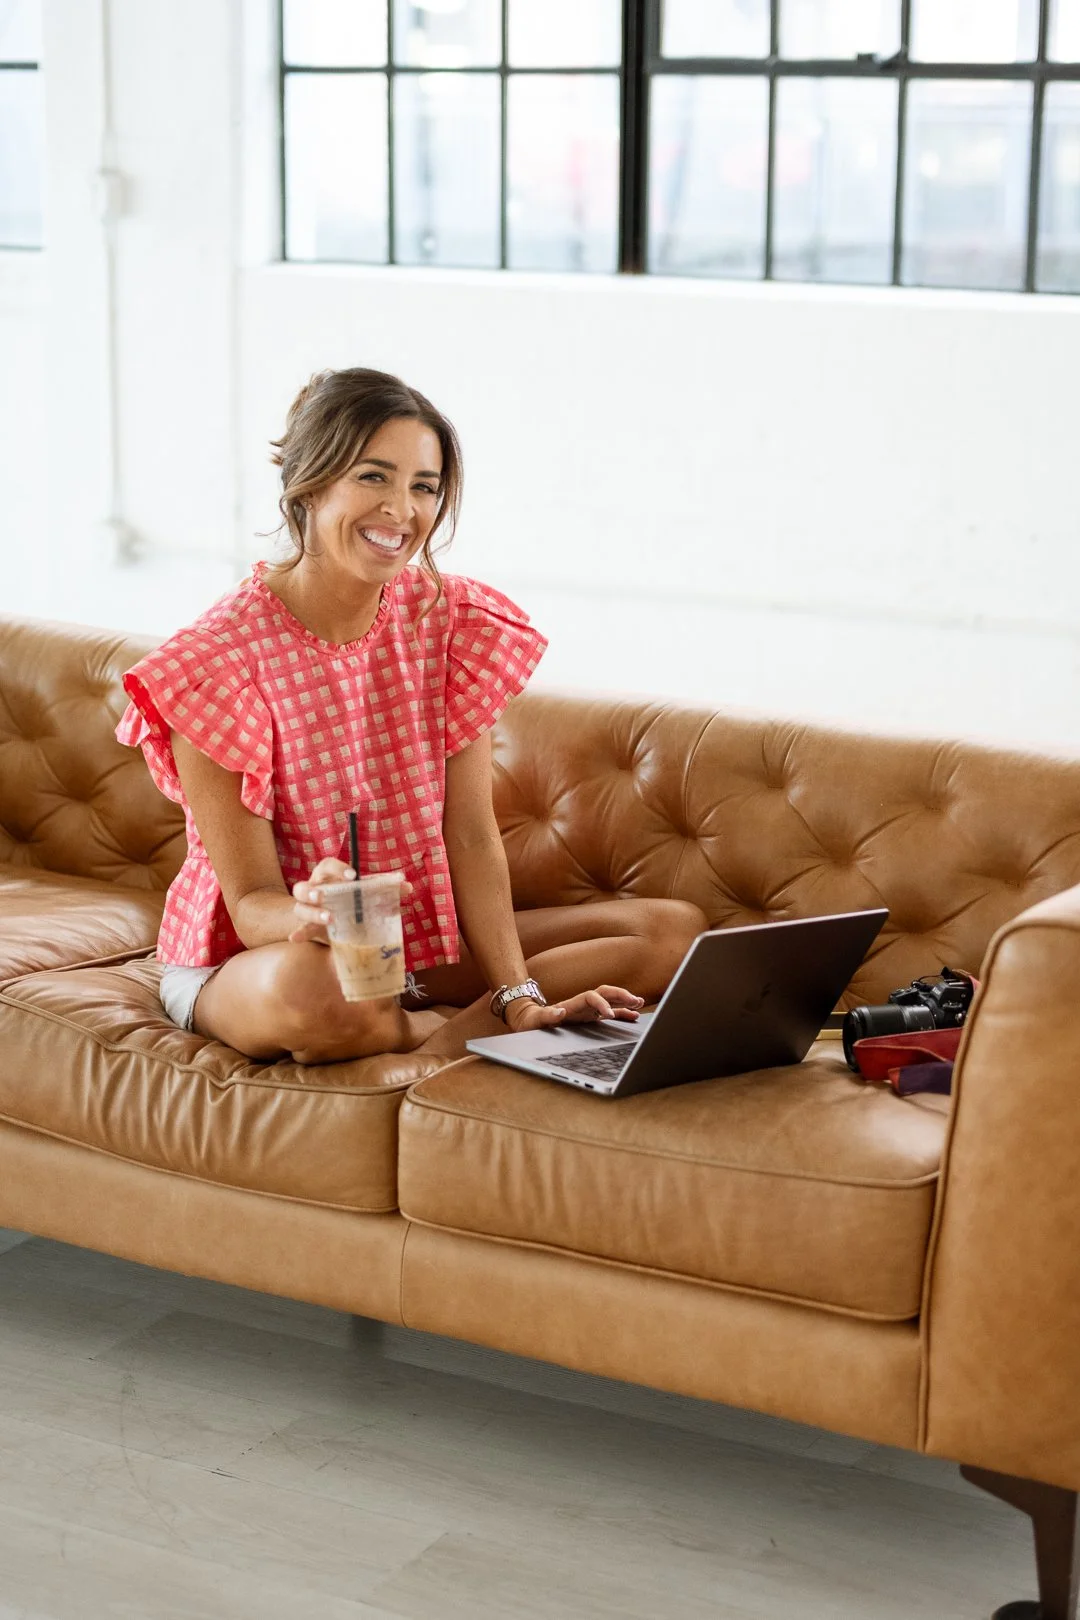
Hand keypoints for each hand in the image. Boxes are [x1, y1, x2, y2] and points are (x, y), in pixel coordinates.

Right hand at [289, 860, 412, 945]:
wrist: (331, 918)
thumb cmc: (349, 900)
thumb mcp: (364, 894)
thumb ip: (382, 889)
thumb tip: (406, 886)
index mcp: (327, 877)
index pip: (327, 865)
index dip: (337, 868)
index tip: (353, 876)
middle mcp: (313, 890)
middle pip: (302, 886)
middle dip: (312, 890)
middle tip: (325, 896)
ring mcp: (308, 909)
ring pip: (300, 907)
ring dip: (312, 912)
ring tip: (329, 918)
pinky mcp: (309, 927)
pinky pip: (300, 929)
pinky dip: (299, 933)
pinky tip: (295, 938)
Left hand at [504, 985, 643, 1032]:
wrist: (529, 1020)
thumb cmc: (532, 1021)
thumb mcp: (536, 1020)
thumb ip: (547, 1016)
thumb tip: (560, 1012)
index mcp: (571, 1004)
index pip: (591, 997)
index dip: (601, 1003)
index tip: (609, 1016)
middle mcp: (582, 1004)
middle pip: (605, 993)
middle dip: (620, 995)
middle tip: (636, 1001)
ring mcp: (587, 1010)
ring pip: (610, 1000)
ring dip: (624, 1000)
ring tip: (640, 1003)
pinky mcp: (589, 1017)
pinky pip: (609, 1012)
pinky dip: (622, 1013)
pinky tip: (634, 1016)